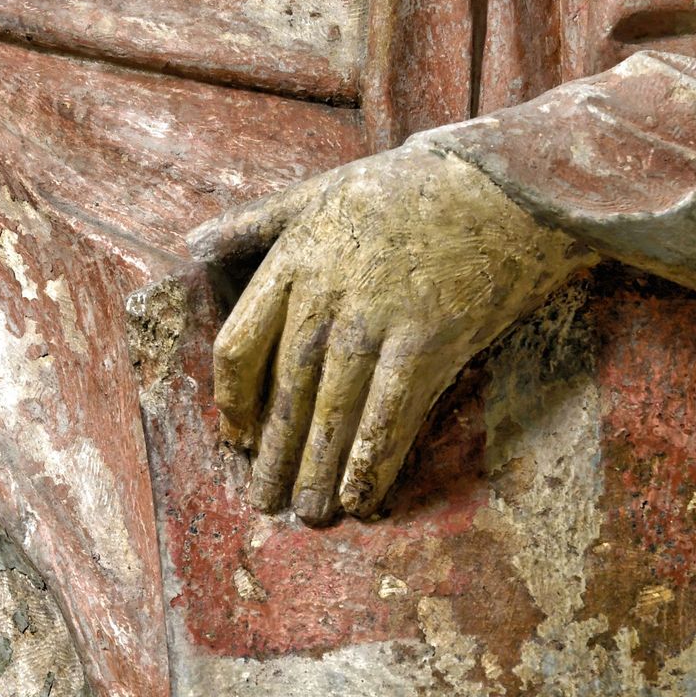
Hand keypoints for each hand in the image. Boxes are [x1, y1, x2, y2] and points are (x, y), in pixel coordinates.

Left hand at [191, 143, 588, 523]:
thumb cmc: (407, 187)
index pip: (240, 345)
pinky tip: (363, 497)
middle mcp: (325, 297)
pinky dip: (372, 461)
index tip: (237, 435)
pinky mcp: (426, 342)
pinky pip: (389, 415)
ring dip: (318, 468)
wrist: (501, 185)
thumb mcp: (318, 190)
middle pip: (285, 390)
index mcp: (292, 261)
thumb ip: (254, 222)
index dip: (234, 400)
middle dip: (274, 452)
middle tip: (264, 500)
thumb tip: (194, 244)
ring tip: (308, 511)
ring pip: (332, 411)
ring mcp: (375, 321)